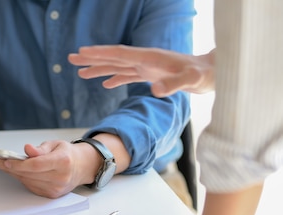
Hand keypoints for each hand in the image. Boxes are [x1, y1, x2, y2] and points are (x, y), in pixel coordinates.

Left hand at [0, 140, 94, 198]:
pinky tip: (16, 172)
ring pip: (28, 181)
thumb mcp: (55, 145)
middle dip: (11, 168)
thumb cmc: (67, 154)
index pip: (36, 165)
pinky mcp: (51, 195)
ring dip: (14, 174)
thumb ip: (40, 149)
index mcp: (63, 161)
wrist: (80, 167)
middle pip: (29, 174)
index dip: (19, 164)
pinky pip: (31, 187)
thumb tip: (28, 149)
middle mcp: (61, 177)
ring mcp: (56, 188)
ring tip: (4, 165)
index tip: (6, 161)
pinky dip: (22, 179)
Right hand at [68, 45, 214, 96]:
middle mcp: (145, 60)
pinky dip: (115, 78)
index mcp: (149, 58)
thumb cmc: (204, 75)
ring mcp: (147, 67)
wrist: (214, 73)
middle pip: (113, 58)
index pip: (119, 54)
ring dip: (99, 69)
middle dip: (92, 59)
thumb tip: (155, 91)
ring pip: (117, 66)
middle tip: (71, 59)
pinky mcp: (151, 75)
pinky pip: (128, 75)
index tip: (81, 53)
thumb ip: (174, 84)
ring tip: (80, 73)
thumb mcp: (191, 80)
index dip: (99, 54)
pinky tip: (105, 84)